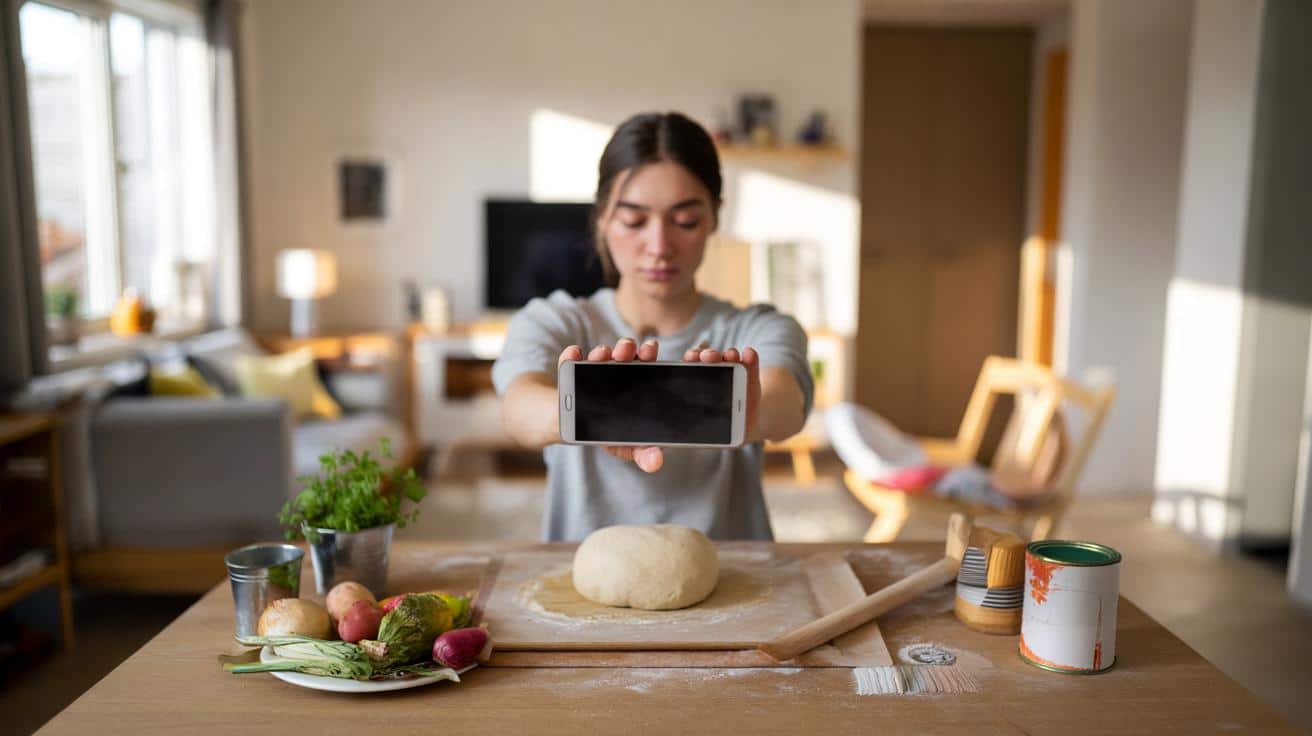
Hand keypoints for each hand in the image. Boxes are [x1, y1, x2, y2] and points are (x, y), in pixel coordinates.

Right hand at [558, 338, 664, 472]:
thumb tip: (656, 463)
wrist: (571, 427)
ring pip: (602, 355)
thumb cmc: (607, 433)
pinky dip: (572, 356)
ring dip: (603, 352)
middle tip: (628, 348)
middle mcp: (618, 372)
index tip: (671, 353)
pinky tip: (575, 353)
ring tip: (603, 353)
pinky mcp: (572, 371)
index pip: (651, 365)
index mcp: (638, 385)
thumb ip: (643, 453)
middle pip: (627, 355)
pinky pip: (572, 360)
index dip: (660, 357)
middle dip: (628, 349)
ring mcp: (594, 370)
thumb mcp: (626, 445)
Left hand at [682, 344, 760, 444]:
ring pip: (727, 358)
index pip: (690, 369)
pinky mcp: (750, 373)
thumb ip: (682, 435)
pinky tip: (749, 354)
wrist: (743, 427)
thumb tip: (661, 445)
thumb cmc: (716, 431)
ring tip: (730, 355)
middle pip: (708, 360)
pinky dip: (750, 358)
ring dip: (728, 354)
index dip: (690, 361)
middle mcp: (714, 374)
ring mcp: (732, 371)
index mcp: (696, 386)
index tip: (691, 358)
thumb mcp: (700, 433)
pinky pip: (749, 362)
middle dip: (707, 355)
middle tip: (707, 357)